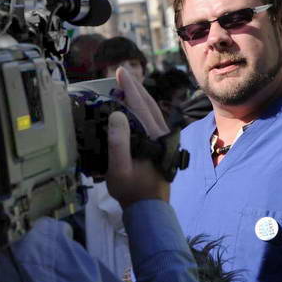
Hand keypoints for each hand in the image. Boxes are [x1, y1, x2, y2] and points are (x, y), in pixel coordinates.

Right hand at [105, 67, 170, 208]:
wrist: (149, 209)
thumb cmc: (132, 191)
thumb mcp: (119, 170)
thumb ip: (118, 143)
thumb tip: (117, 114)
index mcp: (153, 137)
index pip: (140, 106)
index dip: (129, 88)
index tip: (120, 72)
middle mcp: (162, 134)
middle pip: (149, 104)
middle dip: (135, 87)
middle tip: (122, 73)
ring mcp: (164, 139)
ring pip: (153, 110)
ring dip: (140, 96)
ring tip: (127, 85)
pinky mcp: (162, 144)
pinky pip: (152, 119)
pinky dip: (143, 108)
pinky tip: (135, 107)